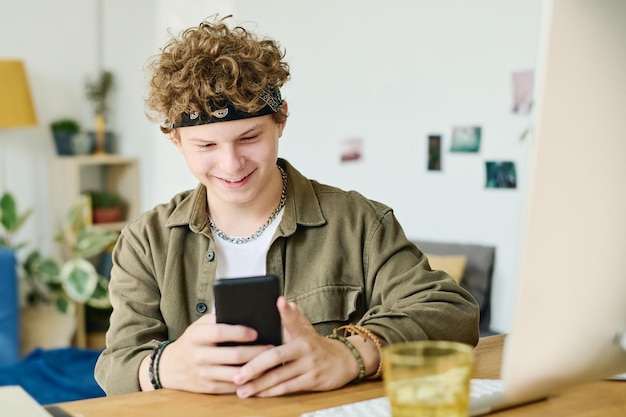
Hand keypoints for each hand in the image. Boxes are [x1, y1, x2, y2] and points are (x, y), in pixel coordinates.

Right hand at [150, 314, 273, 393]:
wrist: (170, 367)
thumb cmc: (193, 341)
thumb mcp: (200, 326)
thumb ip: (218, 320)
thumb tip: (246, 315)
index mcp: (197, 336)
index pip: (220, 332)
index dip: (240, 332)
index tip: (256, 332)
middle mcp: (199, 355)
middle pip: (233, 355)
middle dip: (256, 352)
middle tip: (272, 347)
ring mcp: (203, 374)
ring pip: (236, 373)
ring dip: (256, 369)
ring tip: (270, 362)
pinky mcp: (209, 388)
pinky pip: (232, 386)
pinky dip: (248, 382)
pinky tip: (260, 376)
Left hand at [231, 296, 361, 397]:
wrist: (343, 361)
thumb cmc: (316, 344)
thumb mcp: (307, 329)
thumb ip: (293, 318)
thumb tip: (285, 301)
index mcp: (302, 333)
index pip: (293, 320)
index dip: (287, 311)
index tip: (280, 301)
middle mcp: (306, 348)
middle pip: (276, 356)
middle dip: (254, 367)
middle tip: (237, 375)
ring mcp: (309, 365)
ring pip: (279, 376)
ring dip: (258, 385)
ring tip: (241, 389)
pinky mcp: (312, 381)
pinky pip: (287, 387)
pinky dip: (271, 392)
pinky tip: (258, 394)